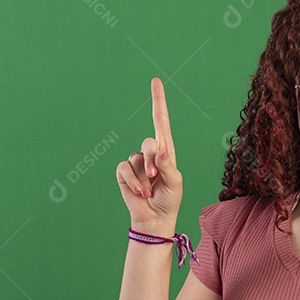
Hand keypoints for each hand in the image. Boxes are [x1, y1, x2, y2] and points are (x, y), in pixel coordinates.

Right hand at [116, 78, 182, 233]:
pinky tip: (140, 192)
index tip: (156, 81)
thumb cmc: (170, 200)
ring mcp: (136, 162)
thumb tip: (161, 149)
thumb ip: (168, 165)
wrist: (156, 218)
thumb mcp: (175, 182)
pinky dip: (133, 181)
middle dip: (154, 159)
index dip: (158, 101)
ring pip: (137, 157)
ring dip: (145, 176)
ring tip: (151, 190)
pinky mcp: (124, 172)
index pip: (161, 121)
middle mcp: (151, 153)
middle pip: (150, 141)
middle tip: (157, 176)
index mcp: (166, 151)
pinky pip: (124, 167)